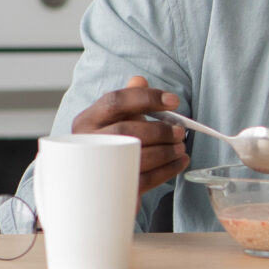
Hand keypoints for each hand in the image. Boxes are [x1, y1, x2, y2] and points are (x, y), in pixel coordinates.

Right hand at [73, 74, 188, 193]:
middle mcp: (88, 142)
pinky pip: (145, 178)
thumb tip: (139, 80)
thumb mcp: (114, 121)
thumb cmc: (108, 146)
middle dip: (159, 130)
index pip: (115, 101)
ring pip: (136, 156)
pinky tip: (180, 162)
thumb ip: (127, 101)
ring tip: (181, 148)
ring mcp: (98, 167)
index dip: (146, 98)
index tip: (174, 101)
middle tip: (180, 132)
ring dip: (166, 151)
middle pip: (126, 131)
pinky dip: (168, 170)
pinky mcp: (114, 188)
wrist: (92, 186)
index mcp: (88, 120)